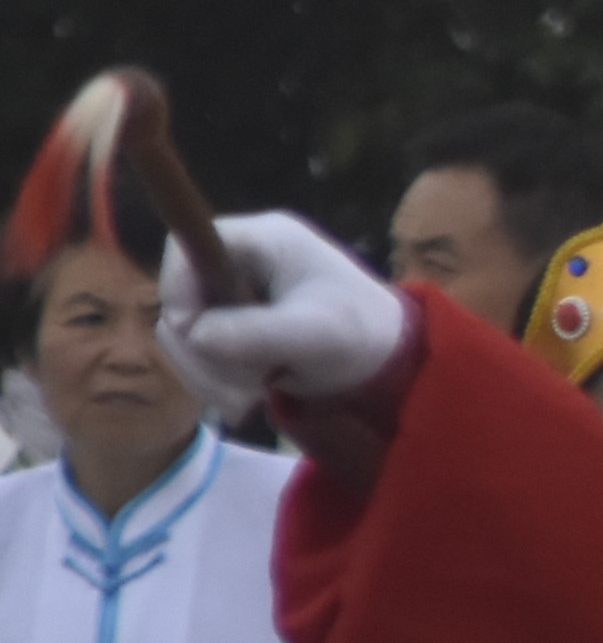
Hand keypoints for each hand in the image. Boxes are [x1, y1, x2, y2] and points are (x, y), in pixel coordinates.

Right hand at [156, 209, 407, 423]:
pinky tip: (246, 402)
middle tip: (239, 393)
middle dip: (200, 352)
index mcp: (264, 240)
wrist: (386, 362)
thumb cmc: (363, 333)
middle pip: (179, 298)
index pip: (187, 245)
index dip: (177, 287)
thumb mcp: (317, 334)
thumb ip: (256, 332)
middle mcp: (240, 262)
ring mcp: (231, 297)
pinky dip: (214, 382)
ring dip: (207, 375)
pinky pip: (197, 355)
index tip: (189, 331)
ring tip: (248, 402)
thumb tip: (195, 334)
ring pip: (184, 335)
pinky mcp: (230, 329)